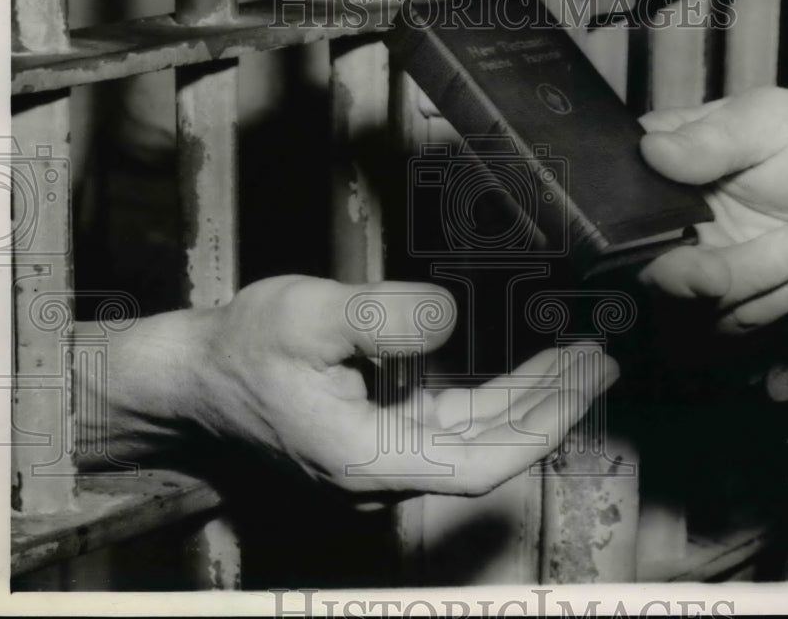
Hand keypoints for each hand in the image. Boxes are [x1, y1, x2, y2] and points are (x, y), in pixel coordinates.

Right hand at [82, 276, 616, 497]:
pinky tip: (517, 374)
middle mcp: (383, 473)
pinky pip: (452, 428)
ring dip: (527, 403)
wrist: (189, 384)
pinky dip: (492, 401)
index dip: (543, 425)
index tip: (588, 380)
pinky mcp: (377, 441)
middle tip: (599, 360)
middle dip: (550, 408)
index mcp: (368, 460)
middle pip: (490, 452)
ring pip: (475, 441)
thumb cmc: (237, 352)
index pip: (482, 462)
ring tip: (575, 361)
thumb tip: (448, 320)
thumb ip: (381, 318)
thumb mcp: (304, 315)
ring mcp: (382, 461)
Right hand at [637, 86, 787, 350]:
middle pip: (669, 286)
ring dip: (785, 284)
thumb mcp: (767, 121)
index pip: (626, 230)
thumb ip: (710, 139)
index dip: (653, 256)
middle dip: (741, 277)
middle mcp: (670, 242)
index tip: (710, 274)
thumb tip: (653, 149)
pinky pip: (755, 334)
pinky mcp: (742, 313)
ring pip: (716, 318)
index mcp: (660, 190)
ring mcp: (704, 285)